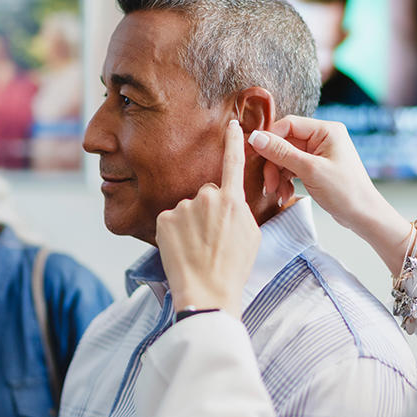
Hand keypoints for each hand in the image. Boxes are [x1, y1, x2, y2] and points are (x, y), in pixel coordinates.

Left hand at [156, 120, 260, 318]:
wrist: (208, 293)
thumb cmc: (233, 268)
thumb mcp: (252, 236)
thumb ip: (242, 211)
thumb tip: (234, 202)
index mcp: (233, 200)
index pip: (233, 163)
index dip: (233, 142)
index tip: (231, 124)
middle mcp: (207, 197)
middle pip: (207, 194)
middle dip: (208, 210)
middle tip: (212, 238)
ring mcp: (183, 207)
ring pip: (187, 208)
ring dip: (190, 223)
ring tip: (197, 248)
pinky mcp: (163, 219)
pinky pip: (170, 220)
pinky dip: (174, 232)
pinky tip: (182, 250)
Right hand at [248, 116, 381, 230]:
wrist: (363, 216)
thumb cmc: (345, 192)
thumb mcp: (310, 170)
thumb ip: (281, 152)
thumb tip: (256, 137)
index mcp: (326, 130)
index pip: (288, 125)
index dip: (270, 139)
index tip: (255, 153)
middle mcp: (323, 137)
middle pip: (284, 143)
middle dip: (274, 164)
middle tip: (269, 185)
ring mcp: (319, 153)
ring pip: (286, 157)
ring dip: (278, 175)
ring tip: (277, 193)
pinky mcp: (316, 167)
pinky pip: (293, 168)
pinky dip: (286, 180)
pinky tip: (285, 194)